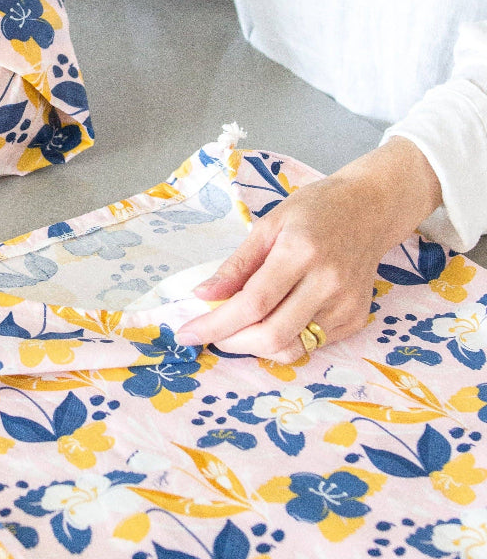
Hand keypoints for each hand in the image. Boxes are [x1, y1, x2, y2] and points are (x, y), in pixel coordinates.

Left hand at [176, 138, 443, 362]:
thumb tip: (202, 296)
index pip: (253, 303)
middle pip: (272, 335)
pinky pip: (309, 346)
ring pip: (290, 348)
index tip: (187, 333)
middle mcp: (328, 283)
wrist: (370, 209)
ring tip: (237, 328)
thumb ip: (235, 265)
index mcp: (301, 252)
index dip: (216, 324)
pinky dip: (281, 341)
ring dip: (253, 347)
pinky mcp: (355, 319)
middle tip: (210, 334)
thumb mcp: (267, 225)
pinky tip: (270, 320)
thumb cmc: (314, 211)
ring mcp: (346, 305)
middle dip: (231, 342)